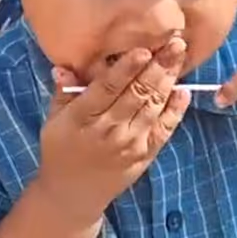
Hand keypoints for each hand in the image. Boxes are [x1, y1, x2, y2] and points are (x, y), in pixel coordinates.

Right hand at [35, 39, 190, 227]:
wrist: (73, 194)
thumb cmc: (60, 151)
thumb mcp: (53, 121)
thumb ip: (63, 93)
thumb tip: (63, 67)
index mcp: (82, 117)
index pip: (108, 87)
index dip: (127, 68)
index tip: (143, 49)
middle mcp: (108, 130)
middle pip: (137, 93)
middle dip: (158, 66)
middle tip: (175, 43)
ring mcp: (130, 143)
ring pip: (154, 106)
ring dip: (169, 79)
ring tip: (179, 56)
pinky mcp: (145, 154)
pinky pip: (164, 129)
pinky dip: (176, 110)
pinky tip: (183, 91)